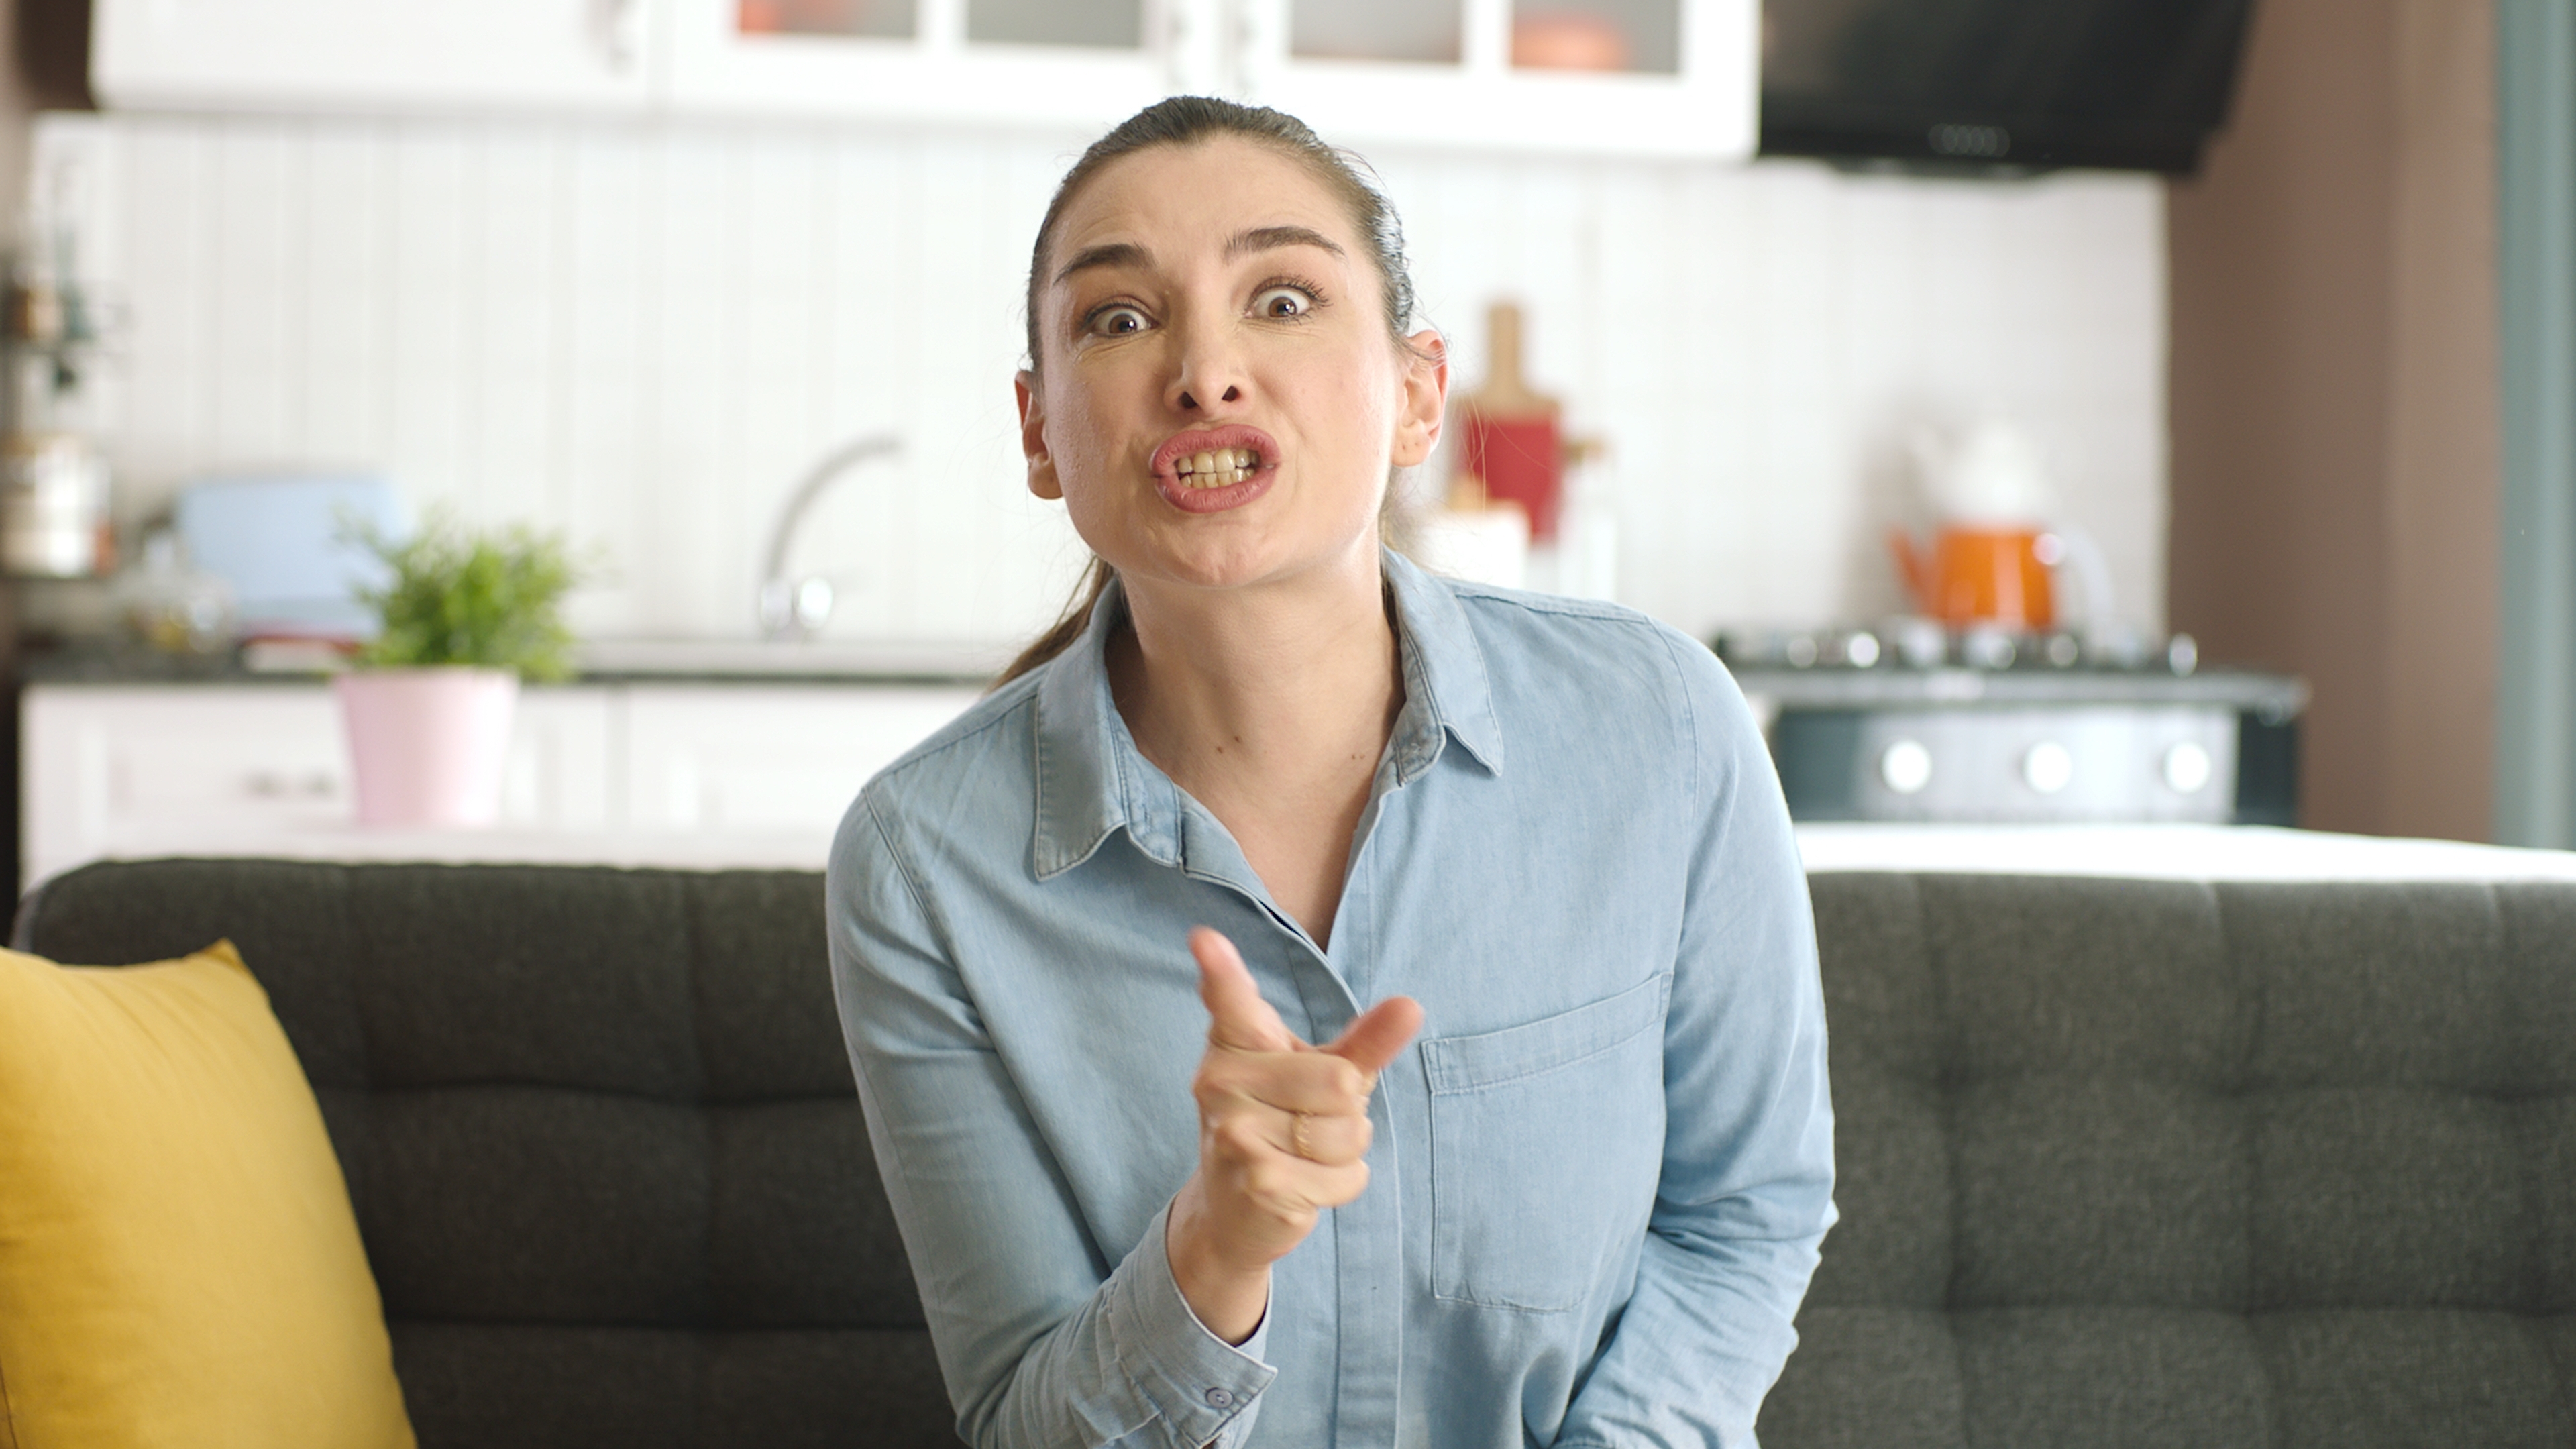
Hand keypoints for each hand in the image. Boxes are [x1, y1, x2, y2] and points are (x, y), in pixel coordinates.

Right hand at [1167, 927, 1422, 1343]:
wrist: (1237, 1208)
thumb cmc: (1284, 1121)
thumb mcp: (1324, 1072)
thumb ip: (1365, 1040)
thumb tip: (1411, 1005)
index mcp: (1234, 1042)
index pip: (1231, 1000)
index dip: (1220, 969)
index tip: (1204, 938)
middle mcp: (1221, 1081)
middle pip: (1340, 1081)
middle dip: (1349, 1109)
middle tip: (1311, 1119)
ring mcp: (1234, 1132)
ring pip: (1346, 1132)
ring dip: (1347, 1151)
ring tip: (1307, 1153)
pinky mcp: (1257, 1181)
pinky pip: (1343, 1176)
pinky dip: (1343, 1185)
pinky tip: (1306, 1184)